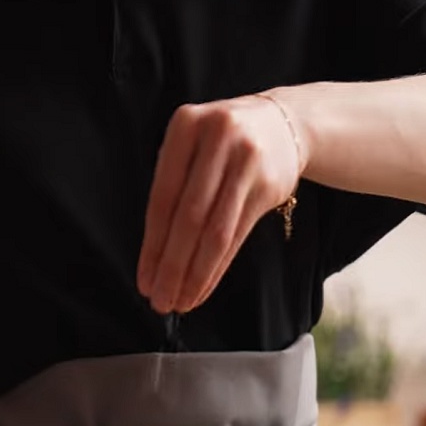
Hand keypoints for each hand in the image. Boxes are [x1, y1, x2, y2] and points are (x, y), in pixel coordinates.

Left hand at [137, 92, 305, 314]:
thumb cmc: (221, 145)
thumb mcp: (192, 149)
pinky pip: (238, 234)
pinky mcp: (268, 184)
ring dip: (196, 273)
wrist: (282, 124)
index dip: (152, 245)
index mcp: (185, 127)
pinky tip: (204, 287)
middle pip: (188, 217)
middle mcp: (216, 139)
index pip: (162, 198)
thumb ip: (172, 189)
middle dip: (171, 266)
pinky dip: (218, 267)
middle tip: (159, 300)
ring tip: (180, 302)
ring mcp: (246, 160)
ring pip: (215, 231)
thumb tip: (153, 258)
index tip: (143, 281)